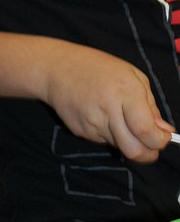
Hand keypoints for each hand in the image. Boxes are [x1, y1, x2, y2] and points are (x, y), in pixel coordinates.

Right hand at [41, 43, 173, 161]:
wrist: (56, 69)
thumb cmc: (97, 67)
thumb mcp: (133, 76)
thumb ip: (151, 106)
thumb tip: (165, 130)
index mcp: (126, 93)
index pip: (146, 132)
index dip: (160, 141)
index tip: (164, 136)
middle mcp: (108, 111)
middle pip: (134, 150)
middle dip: (149, 154)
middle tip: (151, 144)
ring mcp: (92, 124)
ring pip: (120, 147)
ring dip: (128, 140)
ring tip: (121, 118)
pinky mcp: (81, 132)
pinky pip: (104, 141)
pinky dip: (111, 134)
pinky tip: (103, 115)